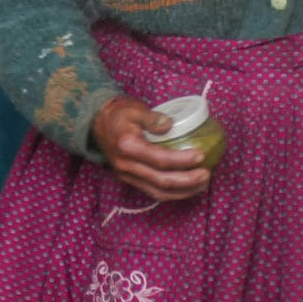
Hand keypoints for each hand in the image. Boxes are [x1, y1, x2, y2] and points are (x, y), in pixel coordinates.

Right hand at [91, 97, 212, 202]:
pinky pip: (152, 192)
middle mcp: (127, 166)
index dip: (182, 160)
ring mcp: (127, 176)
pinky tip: (186, 188)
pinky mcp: (129, 180)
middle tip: (206, 175)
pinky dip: (172, 193)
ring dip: (182, 192)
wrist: (96, 123)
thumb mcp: (134, 108)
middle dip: (187, 181)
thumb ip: (152, 117)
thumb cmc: (118, 113)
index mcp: (128, 147)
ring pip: (158, 192)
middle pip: (161, 181)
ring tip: (202, 185)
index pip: (160, 159)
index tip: (201, 155)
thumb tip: (170, 125)